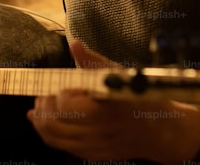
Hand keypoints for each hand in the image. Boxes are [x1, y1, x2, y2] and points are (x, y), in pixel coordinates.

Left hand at [27, 41, 199, 162]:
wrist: (161, 131)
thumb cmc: (141, 98)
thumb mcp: (121, 74)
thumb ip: (94, 62)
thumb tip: (75, 45)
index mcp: (104, 110)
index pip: (66, 105)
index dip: (57, 95)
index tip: (60, 86)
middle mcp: (98, 132)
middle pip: (54, 124)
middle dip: (42, 108)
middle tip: (41, 95)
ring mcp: (95, 147)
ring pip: (55, 138)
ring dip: (41, 123)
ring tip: (37, 109)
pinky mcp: (94, 155)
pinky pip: (64, 147)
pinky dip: (50, 135)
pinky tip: (46, 124)